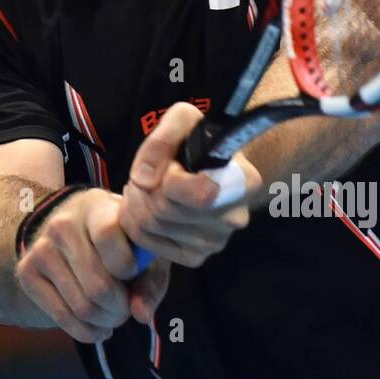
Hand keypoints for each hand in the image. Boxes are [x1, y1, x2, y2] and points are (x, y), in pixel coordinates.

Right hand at [15, 187, 170, 341]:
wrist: (73, 228)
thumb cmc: (119, 240)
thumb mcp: (142, 250)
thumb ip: (150, 281)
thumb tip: (141, 315)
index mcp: (95, 207)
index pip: (108, 235)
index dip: (127, 265)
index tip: (133, 271)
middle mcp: (62, 225)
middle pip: (97, 286)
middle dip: (120, 309)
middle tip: (126, 309)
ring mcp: (40, 248)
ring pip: (81, 307)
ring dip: (105, 322)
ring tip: (113, 316)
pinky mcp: (26, 272)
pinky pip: (61, 317)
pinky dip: (86, 332)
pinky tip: (98, 327)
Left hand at [120, 102, 259, 267]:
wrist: (210, 168)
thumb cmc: (199, 142)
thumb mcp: (185, 120)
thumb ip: (164, 138)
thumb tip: (144, 179)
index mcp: (243, 183)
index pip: (199, 194)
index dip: (170, 176)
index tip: (171, 164)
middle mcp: (234, 218)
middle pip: (165, 211)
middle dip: (144, 188)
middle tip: (146, 174)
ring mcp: (216, 243)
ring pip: (151, 228)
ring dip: (136, 203)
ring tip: (145, 187)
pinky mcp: (196, 258)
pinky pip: (149, 245)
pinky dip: (137, 224)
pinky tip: (146, 206)